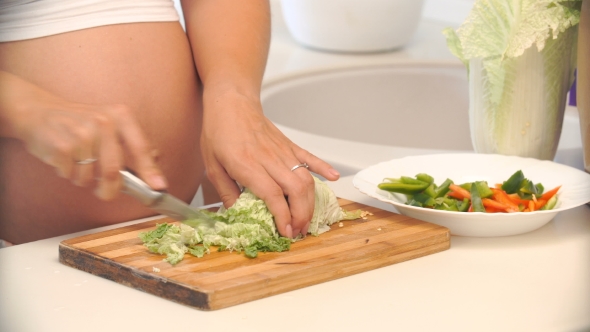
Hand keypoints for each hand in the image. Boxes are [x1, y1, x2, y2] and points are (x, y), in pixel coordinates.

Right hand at [0, 72, 166, 199]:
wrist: (39, 111)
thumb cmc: (80, 122)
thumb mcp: (110, 124)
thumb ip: (133, 145)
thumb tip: (155, 168)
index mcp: (120, 116)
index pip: (140, 148)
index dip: (150, 171)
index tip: (158, 186)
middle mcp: (103, 122)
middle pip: (114, 171)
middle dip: (110, 189)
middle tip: (106, 192)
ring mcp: (81, 133)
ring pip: (90, 177)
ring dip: (84, 179)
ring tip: (78, 162)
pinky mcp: (61, 145)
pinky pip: (70, 175)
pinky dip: (68, 174)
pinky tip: (65, 158)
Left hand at [201, 91, 339, 237]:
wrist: (231, 102)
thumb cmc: (219, 132)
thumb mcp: (212, 166)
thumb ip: (226, 192)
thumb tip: (238, 214)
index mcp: (247, 165)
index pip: (272, 195)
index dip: (282, 217)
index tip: (285, 232)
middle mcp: (269, 158)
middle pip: (295, 190)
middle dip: (301, 215)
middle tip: (298, 231)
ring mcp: (282, 151)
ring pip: (305, 178)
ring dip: (310, 202)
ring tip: (307, 219)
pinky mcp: (289, 145)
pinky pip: (310, 157)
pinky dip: (324, 168)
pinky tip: (333, 178)